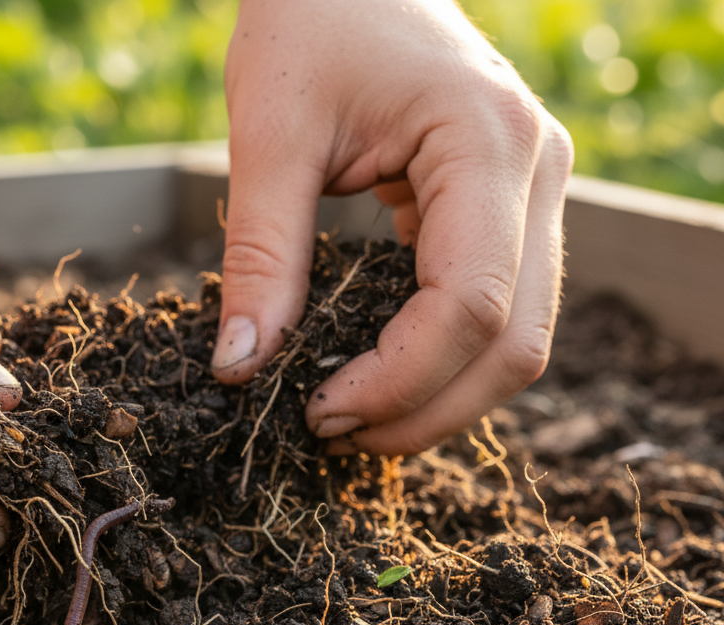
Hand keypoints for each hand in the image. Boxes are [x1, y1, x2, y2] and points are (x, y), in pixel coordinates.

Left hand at [211, 0, 572, 454]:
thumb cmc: (311, 18)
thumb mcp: (271, 132)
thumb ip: (260, 255)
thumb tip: (240, 368)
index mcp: (489, 143)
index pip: (470, 306)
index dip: (397, 382)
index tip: (317, 412)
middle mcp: (537, 174)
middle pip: (514, 345)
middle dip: (423, 413)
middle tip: (330, 431)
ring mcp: (535, 196)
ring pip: (517, 343)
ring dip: (438, 401)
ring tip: (348, 416)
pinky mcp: (508, 215)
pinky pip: (496, 316)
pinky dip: (442, 365)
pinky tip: (376, 378)